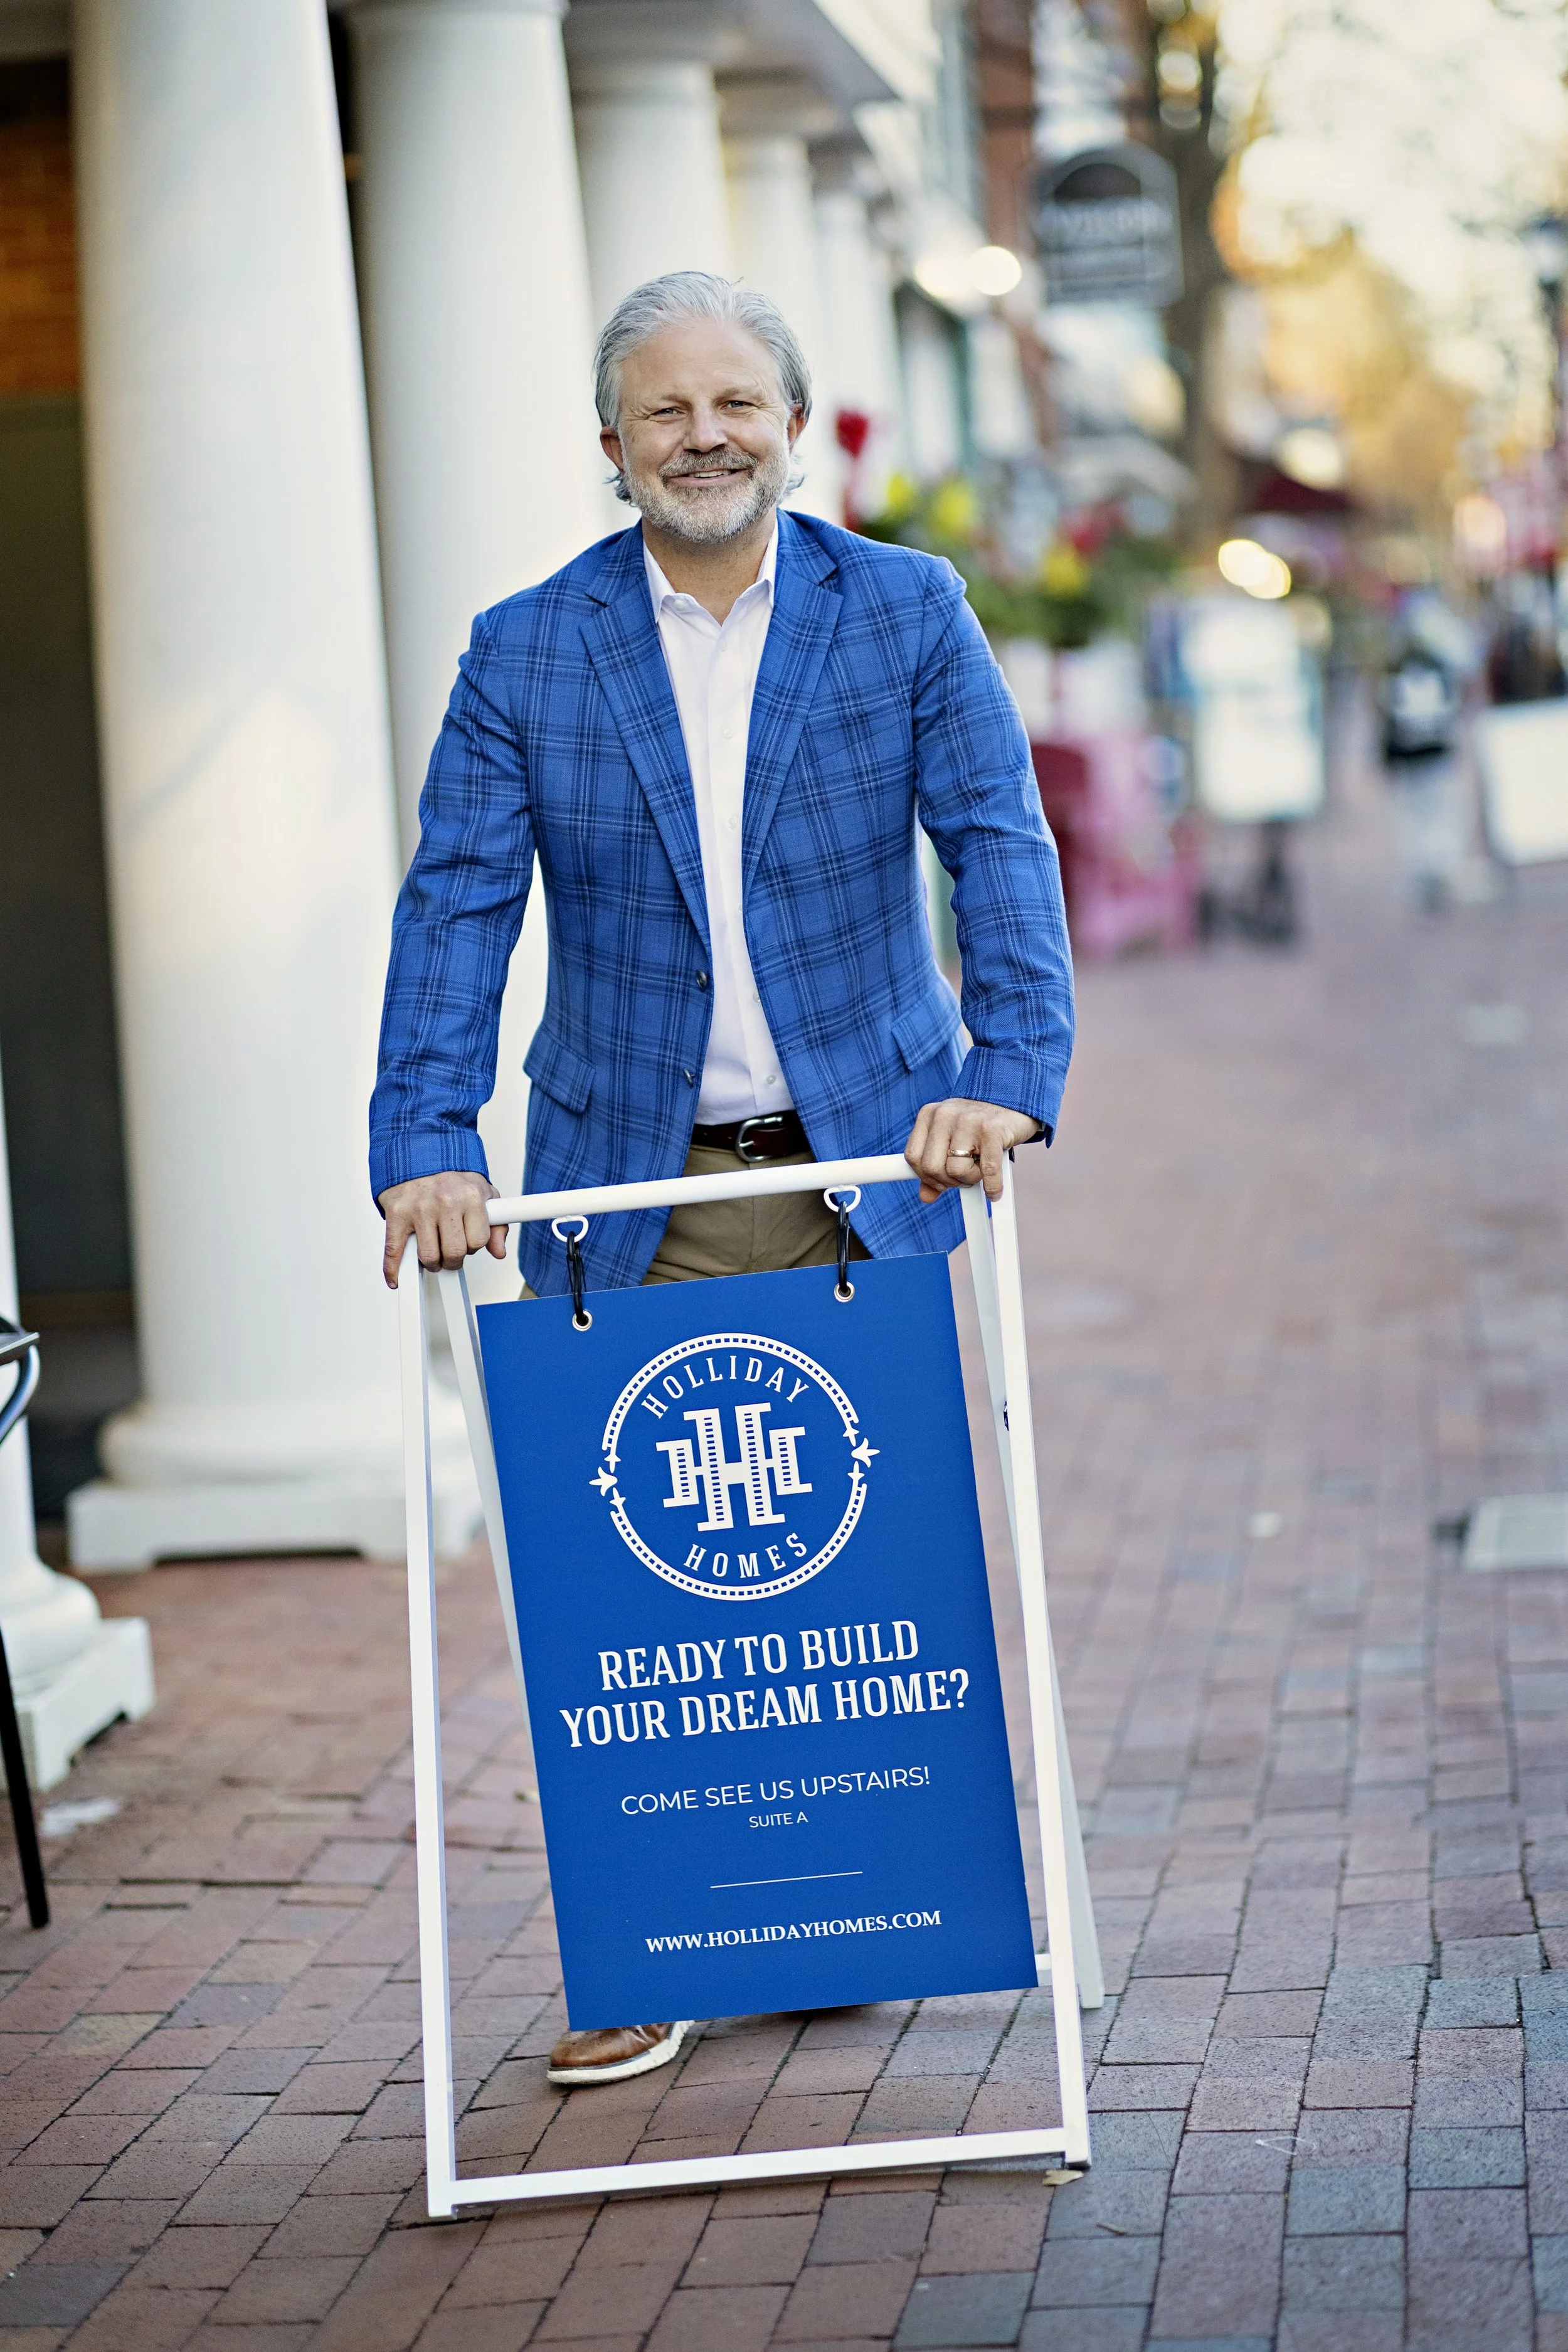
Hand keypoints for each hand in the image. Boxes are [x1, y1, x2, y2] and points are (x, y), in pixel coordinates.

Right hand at [379, 1171, 506, 1287]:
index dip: (474, 1246)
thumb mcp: (483, 1193)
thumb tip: (499, 1252)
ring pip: (428, 1256)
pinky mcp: (397, 1214)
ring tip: (433, 1253)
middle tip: (450, 1251)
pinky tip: (398, 1278)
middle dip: (454, 1258)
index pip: (478, 1241)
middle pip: (454, 1253)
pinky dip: (393, 1270)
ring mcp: (418, 1209)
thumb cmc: (452, 1177)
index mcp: (469, 1196)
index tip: (468, 1242)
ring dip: (431, 1263)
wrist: (420, 1153)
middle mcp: (445, 1202)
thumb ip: (496, 1224)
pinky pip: (394, 1250)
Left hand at [904, 1098, 1040, 1204]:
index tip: (940, 1181)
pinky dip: (991, 1187)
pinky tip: (994, 1191)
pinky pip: (987, 1170)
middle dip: (948, 1181)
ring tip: (979, 1171)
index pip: (913, 1157)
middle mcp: (945, 1114)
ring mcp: (969, 1120)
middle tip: (963, 1177)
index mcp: (930, 1115)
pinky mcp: (992, 1130)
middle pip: (931, 1167)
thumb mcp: (951, 1142)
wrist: (1014, 1101)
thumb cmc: (978, 1126)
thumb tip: (926, 1196)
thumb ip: (936, 1167)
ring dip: (970, 1180)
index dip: (926, 1176)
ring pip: (955, 1171)